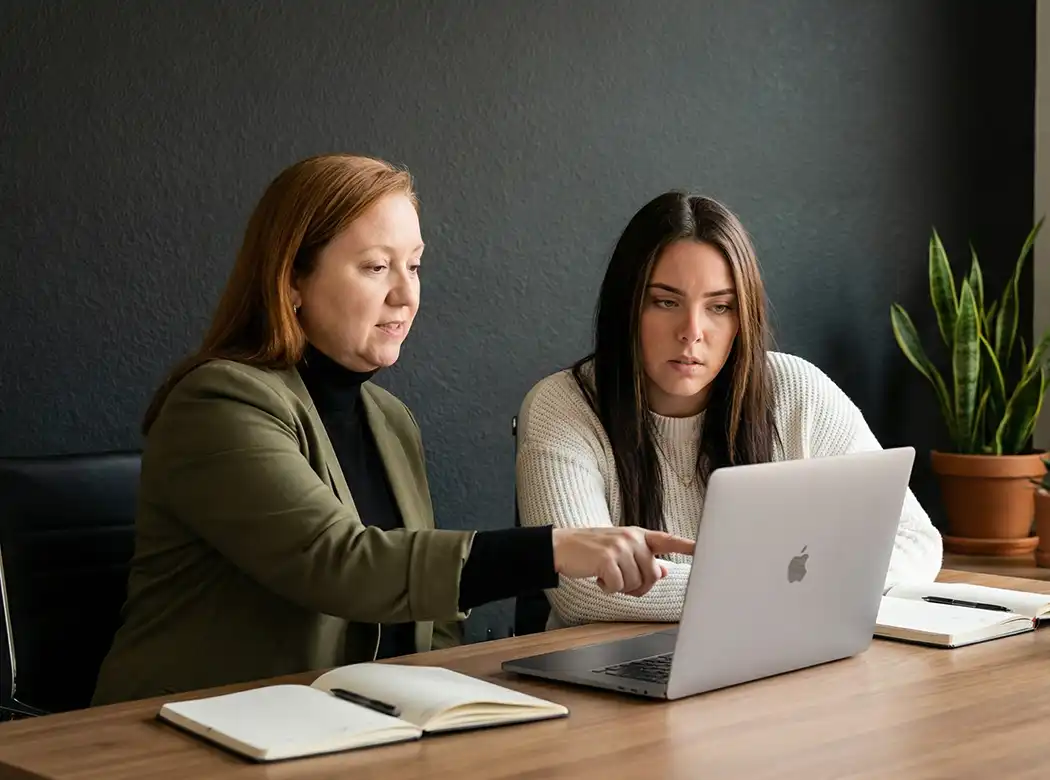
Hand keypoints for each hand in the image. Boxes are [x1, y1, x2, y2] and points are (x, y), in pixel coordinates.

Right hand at [550, 527, 694, 596]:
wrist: (562, 546)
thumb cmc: (593, 550)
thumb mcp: (620, 550)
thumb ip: (643, 559)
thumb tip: (663, 570)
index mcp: (638, 535)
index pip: (667, 540)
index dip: (686, 546)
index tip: (702, 549)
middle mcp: (632, 538)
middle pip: (651, 575)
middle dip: (638, 586)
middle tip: (621, 581)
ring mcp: (619, 547)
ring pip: (635, 583)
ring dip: (621, 587)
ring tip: (607, 576)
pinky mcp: (607, 559)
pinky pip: (618, 586)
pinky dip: (608, 588)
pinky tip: (599, 579)